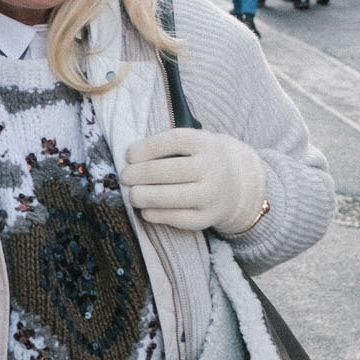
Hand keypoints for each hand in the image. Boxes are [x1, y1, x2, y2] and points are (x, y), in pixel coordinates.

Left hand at [122, 128, 265, 234]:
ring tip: (132, 195)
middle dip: (141, 174)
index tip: (130, 154)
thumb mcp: (192, 144)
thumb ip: (166, 147)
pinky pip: (179, 219)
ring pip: (173, 197)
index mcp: (207, 143)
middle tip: (125, 177)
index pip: (174, 141)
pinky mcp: (208, 217)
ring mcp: (212, 194)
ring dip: (146, 196)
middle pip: (171, 171)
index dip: (148, 147)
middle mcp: (213, 168)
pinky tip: (145, 211)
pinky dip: (158, 215)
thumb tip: (130, 159)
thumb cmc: (199, 160)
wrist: (235, 185)